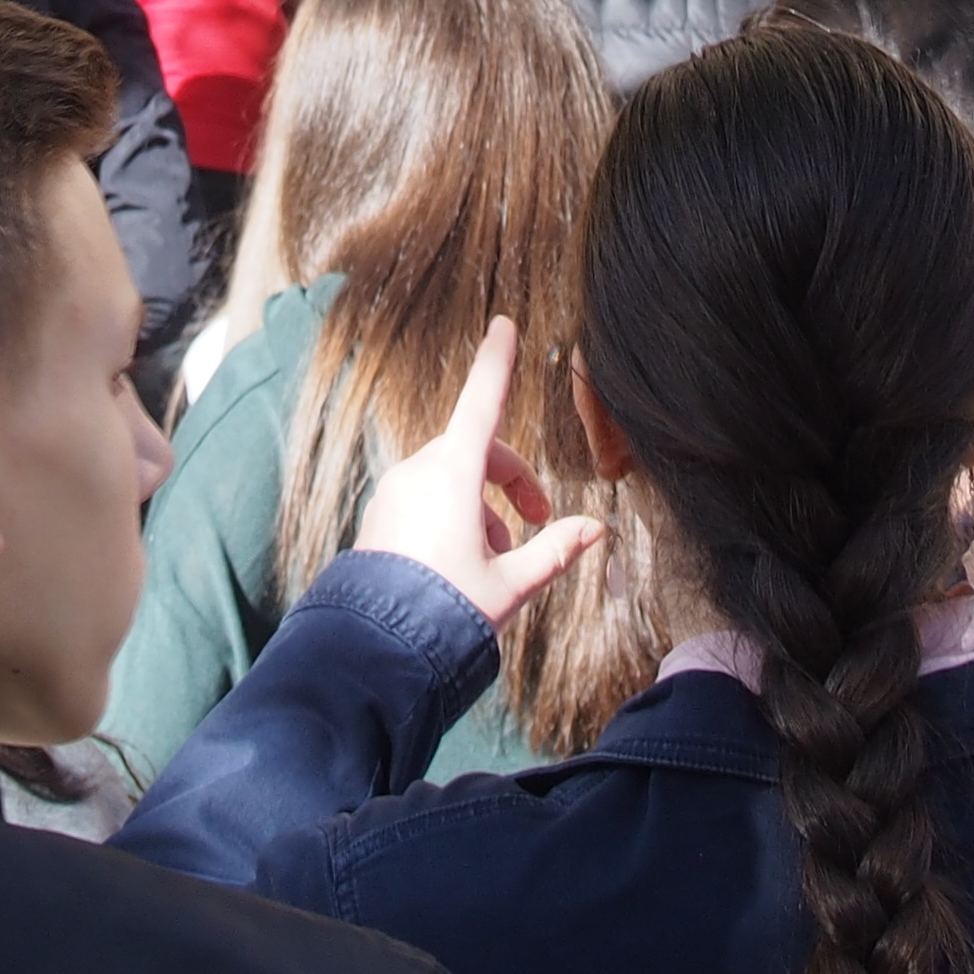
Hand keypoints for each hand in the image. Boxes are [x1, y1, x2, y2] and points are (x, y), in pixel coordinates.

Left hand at [354, 316, 603, 626]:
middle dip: (511, 480)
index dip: (496, 362)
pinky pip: (425, 497)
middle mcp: (419, 473)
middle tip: (537, 521)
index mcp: (453, 475)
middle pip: (476, 450)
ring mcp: (395, 493)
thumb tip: (594, 529)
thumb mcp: (512, 585)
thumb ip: (554, 550)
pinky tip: (463, 562)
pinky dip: (453, 514)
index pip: (482, 402)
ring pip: (451, 477)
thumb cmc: (447, 612)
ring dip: (482, 505)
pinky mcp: (380, 516)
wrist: (378, 648)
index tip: (504, 325)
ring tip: (497, 558)